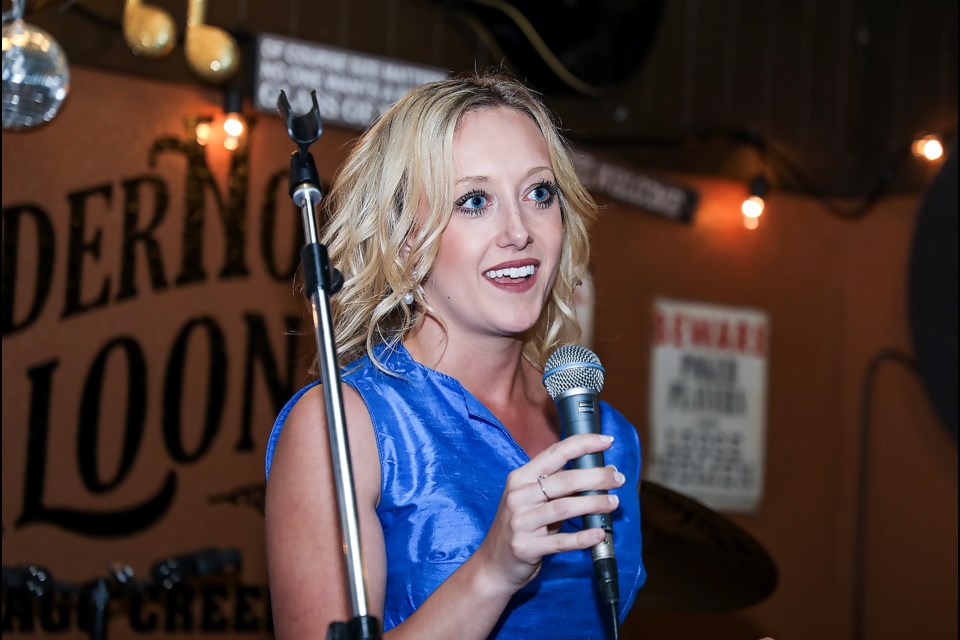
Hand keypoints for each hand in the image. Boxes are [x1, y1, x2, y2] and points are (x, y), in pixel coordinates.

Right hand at [473, 433, 625, 594]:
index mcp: (520, 478)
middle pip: (564, 480)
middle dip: (596, 477)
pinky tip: (599, 533)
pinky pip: (560, 542)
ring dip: (594, 504)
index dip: (583, 444)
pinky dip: (583, 537)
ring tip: (614, 502)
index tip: (606, 440)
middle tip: (618, 478)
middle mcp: (519, 496)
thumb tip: (597, 473)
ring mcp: (520, 522)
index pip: (555, 453)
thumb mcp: (530, 500)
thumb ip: (557, 487)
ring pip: (564, 507)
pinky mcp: (526, 548)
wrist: (492, 565)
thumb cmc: (519, 527)